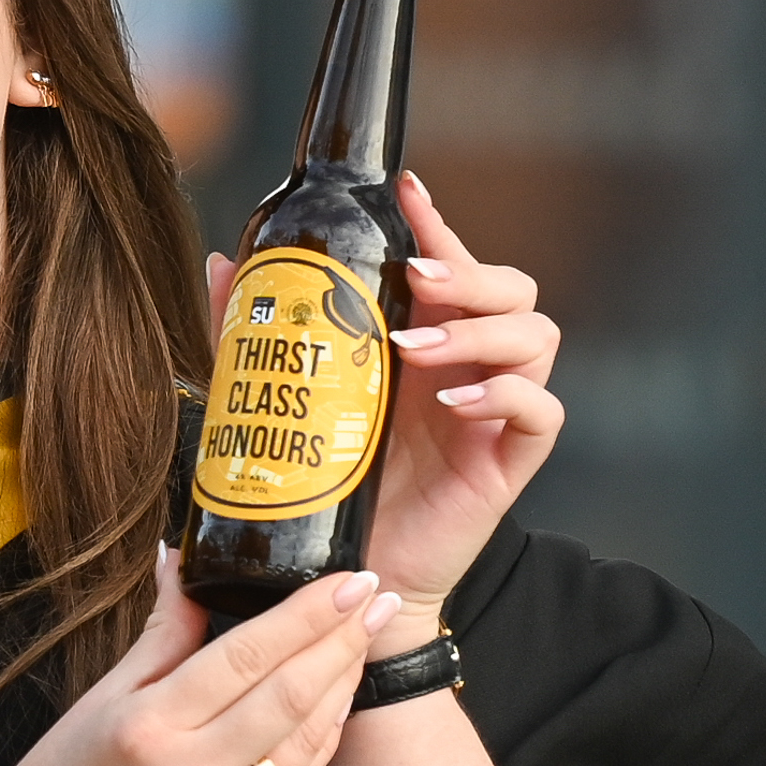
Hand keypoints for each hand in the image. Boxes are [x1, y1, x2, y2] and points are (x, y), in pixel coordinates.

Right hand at [0, 558, 410, 765]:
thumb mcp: (100, 699)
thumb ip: (161, 635)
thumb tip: (186, 561)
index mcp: (148, 727)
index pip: (247, 654)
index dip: (308, 613)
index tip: (349, 580)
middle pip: (290, 695)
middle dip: (343, 641)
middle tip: (377, 597)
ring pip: (305, 743)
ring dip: (342, 687)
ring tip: (362, 642)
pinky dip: (322, 742)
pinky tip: (335, 704)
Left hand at [197, 175, 562, 645]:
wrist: (356, 573)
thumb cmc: (335, 483)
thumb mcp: (294, 396)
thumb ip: (266, 334)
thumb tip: (225, 262)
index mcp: (429, 343)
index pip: (454, 266)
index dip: (440, 225)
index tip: (406, 192)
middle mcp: (471, 368)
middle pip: (513, 288)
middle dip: (470, 273)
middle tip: (416, 278)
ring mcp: (495, 413)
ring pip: (536, 337)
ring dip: (480, 329)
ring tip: (417, 347)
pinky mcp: (508, 463)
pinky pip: (541, 413)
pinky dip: (504, 395)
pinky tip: (455, 401)